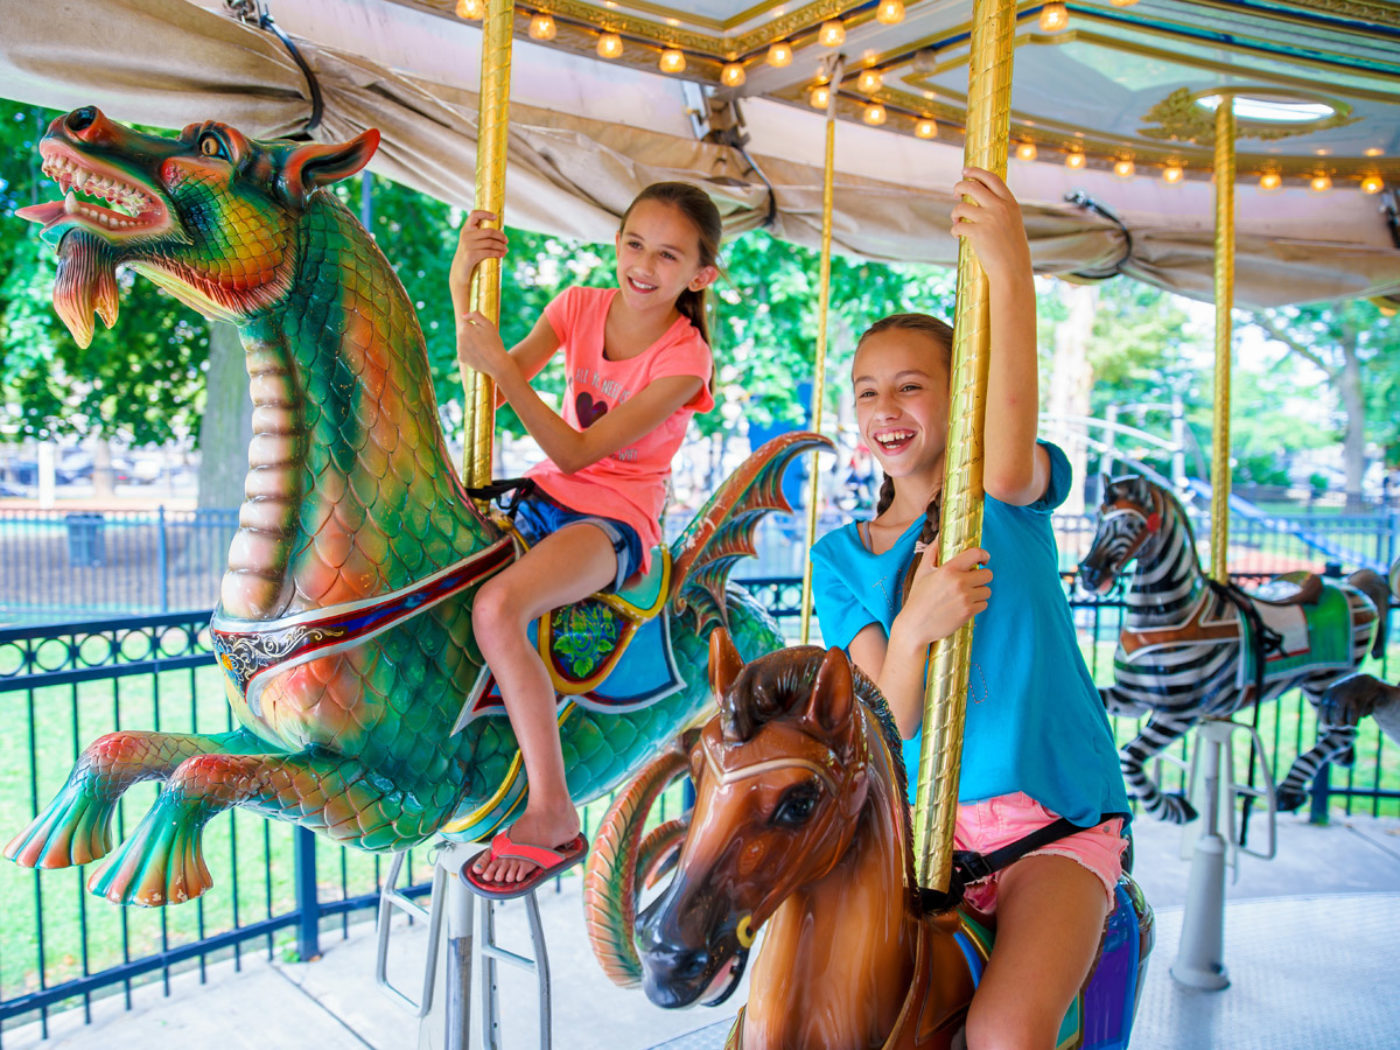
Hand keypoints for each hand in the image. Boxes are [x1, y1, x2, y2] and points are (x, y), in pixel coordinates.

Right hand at [449, 210, 507, 315]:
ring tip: (506, 250)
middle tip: (506, 241)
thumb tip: (500, 234)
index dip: (485, 213)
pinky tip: (502, 255)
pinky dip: (498, 253)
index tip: (495, 217)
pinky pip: (489, 252)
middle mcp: (466, 235)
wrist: (459, 272)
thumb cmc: (469, 256)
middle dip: (500, 236)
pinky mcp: (471, 255)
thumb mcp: (471, 243)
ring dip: (501, 246)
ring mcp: (468, 245)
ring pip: (491, 242)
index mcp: (466, 229)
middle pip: (489, 231)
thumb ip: (480, 236)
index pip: (474, 214)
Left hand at [456, 310, 510, 378]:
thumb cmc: (494, 342)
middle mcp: (459, 338)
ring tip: (482, 349)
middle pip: (464, 333)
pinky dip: (470, 353)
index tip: (483, 333)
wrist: (496, 363)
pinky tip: (479, 355)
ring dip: (470, 343)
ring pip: (464, 342)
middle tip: (484, 342)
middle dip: (471, 335)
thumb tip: (463, 315)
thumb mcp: (488, 324)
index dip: (476, 327)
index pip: (466, 323)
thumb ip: (475, 315)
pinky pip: (464, 352)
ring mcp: (459, 349)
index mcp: (465, 328)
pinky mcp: (461, 358)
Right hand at [893, 545, 991, 647]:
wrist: (915, 626)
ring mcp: (965, 598)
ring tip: (966, 595)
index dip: (983, 554)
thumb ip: (932, 552)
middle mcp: (959, 582)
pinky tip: (965, 606)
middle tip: (972, 581)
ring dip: (980, 592)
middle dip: (981, 577)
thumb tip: (939, 536)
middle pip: (987, 575)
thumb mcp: (922, 571)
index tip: (984, 559)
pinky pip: (984, 604)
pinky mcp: (968, 612)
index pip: (975, 554)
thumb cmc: (918, 597)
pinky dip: (977, 605)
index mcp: (948, 569)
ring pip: (987, 591)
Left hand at [949, 167, 1031, 285]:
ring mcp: (989, 219)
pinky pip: (957, 226)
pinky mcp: (977, 233)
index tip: (965, 170)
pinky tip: (957, 235)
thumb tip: (979, 200)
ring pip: (961, 206)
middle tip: (955, 193)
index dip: (977, 172)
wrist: (1013, 271)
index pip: (992, 179)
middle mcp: (1000, 207)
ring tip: (956, 220)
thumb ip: (1001, 210)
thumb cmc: (1012, 251)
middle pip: (973, 186)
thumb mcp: (1013, 224)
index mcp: (1011, 204)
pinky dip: (954, 230)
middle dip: (959, 186)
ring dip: (954, 213)